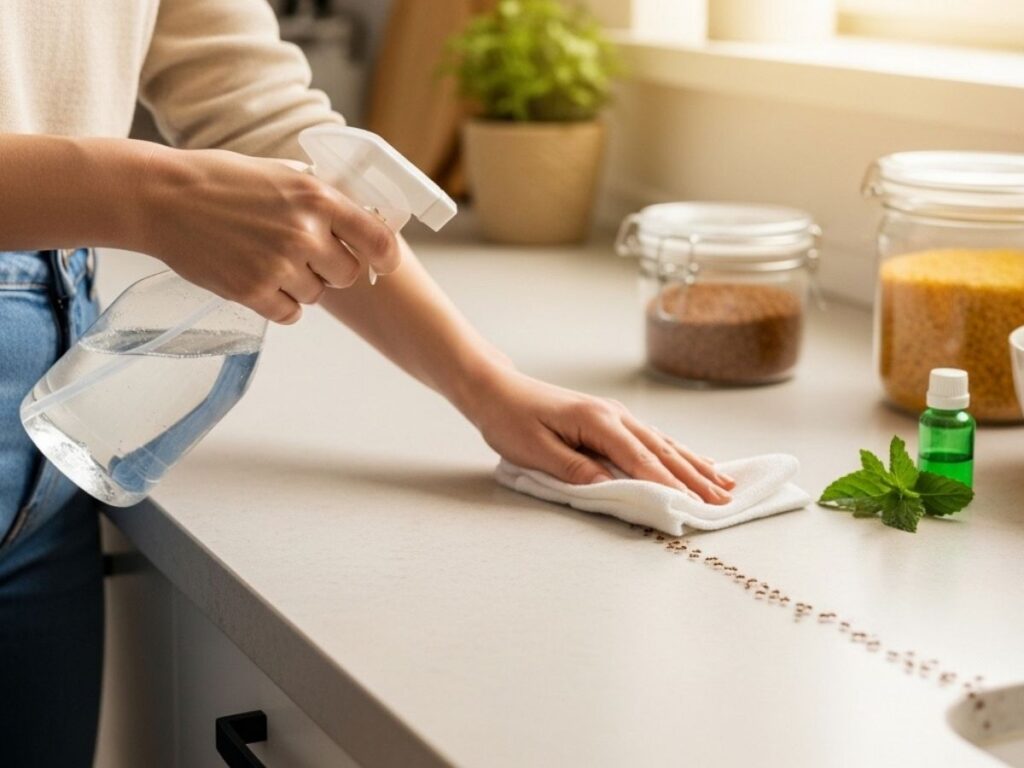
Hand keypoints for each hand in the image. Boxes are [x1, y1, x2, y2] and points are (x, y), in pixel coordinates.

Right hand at [134, 145, 400, 323]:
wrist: (161, 198)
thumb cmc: (220, 180)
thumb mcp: (280, 174)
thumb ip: (319, 198)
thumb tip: (357, 218)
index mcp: (316, 197)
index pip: (377, 238)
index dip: (385, 255)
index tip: (383, 261)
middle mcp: (303, 233)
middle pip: (348, 275)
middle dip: (332, 269)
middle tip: (305, 255)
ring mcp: (278, 265)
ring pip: (316, 295)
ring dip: (300, 284)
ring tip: (267, 258)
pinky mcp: (252, 291)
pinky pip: (289, 314)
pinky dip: (279, 303)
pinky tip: (258, 280)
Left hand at [467, 370, 735, 502]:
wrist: (497, 390)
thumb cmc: (510, 420)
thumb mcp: (537, 451)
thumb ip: (576, 470)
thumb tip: (613, 488)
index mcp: (598, 422)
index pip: (641, 461)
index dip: (669, 486)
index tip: (694, 508)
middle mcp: (615, 415)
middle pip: (663, 451)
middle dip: (695, 479)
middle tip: (724, 503)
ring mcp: (616, 415)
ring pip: (664, 444)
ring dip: (695, 466)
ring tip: (725, 485)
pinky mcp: (611, 420)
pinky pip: (653, 439)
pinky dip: (679, 453)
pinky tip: (696, 461)